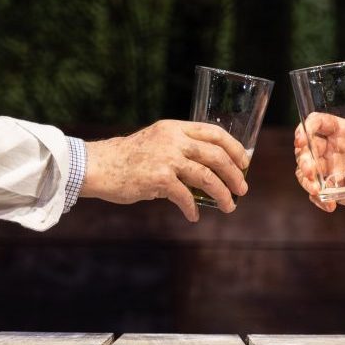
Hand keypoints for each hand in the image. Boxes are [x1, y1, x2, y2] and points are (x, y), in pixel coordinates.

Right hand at [81, 120, 249, 221]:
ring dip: (222, 194)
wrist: (99, 165)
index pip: (215, 132)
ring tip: (228, 207)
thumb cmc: (128, 158)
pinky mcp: (158, 179)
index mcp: (175, 128)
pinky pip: (185, 197)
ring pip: (207, 177)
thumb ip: (179, 149)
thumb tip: (206, 171)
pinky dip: (192, 209)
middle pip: (216, 155)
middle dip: (235, 174)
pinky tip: (194, 216)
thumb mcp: (156, 142)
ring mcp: (167, 159)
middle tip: (242, 189)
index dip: (234, 148)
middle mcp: (174, 140)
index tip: (245, 162)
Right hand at [293, 115, 344, 220]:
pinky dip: (317, 198)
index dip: (306, 128)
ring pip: (306, 169)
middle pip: (307, 148)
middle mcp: (333, 148)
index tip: (302, 141)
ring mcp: (330, 168)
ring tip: (318, 192)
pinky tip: (330, 205)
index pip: (319, 123)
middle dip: (304, 160)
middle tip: (311, 173)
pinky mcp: (331, 187)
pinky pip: (315, 190)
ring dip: (306, 180)